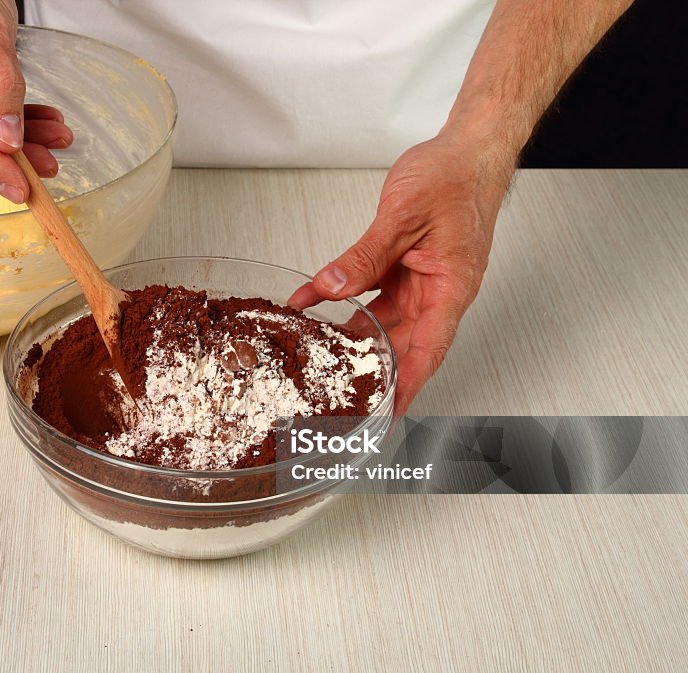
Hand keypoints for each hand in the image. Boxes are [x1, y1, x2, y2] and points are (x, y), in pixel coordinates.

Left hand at [288, 134, 513, 413]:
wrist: (467, 148)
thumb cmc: (456, 177)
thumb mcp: (402, 217)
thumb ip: (364, 257)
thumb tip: (332, 288)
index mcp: (452, 286)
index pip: (428, 350)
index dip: (407, 385)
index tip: (389, 414)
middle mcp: (439, 290)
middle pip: (405, 343)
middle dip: (376, 372)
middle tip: (346, 398)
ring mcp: (423, 279)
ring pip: (385, 321)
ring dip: (354, 337)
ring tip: (323, 359)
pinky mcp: (406, 266)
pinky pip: (373, 290)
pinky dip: (345, 298)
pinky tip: (315, 302)